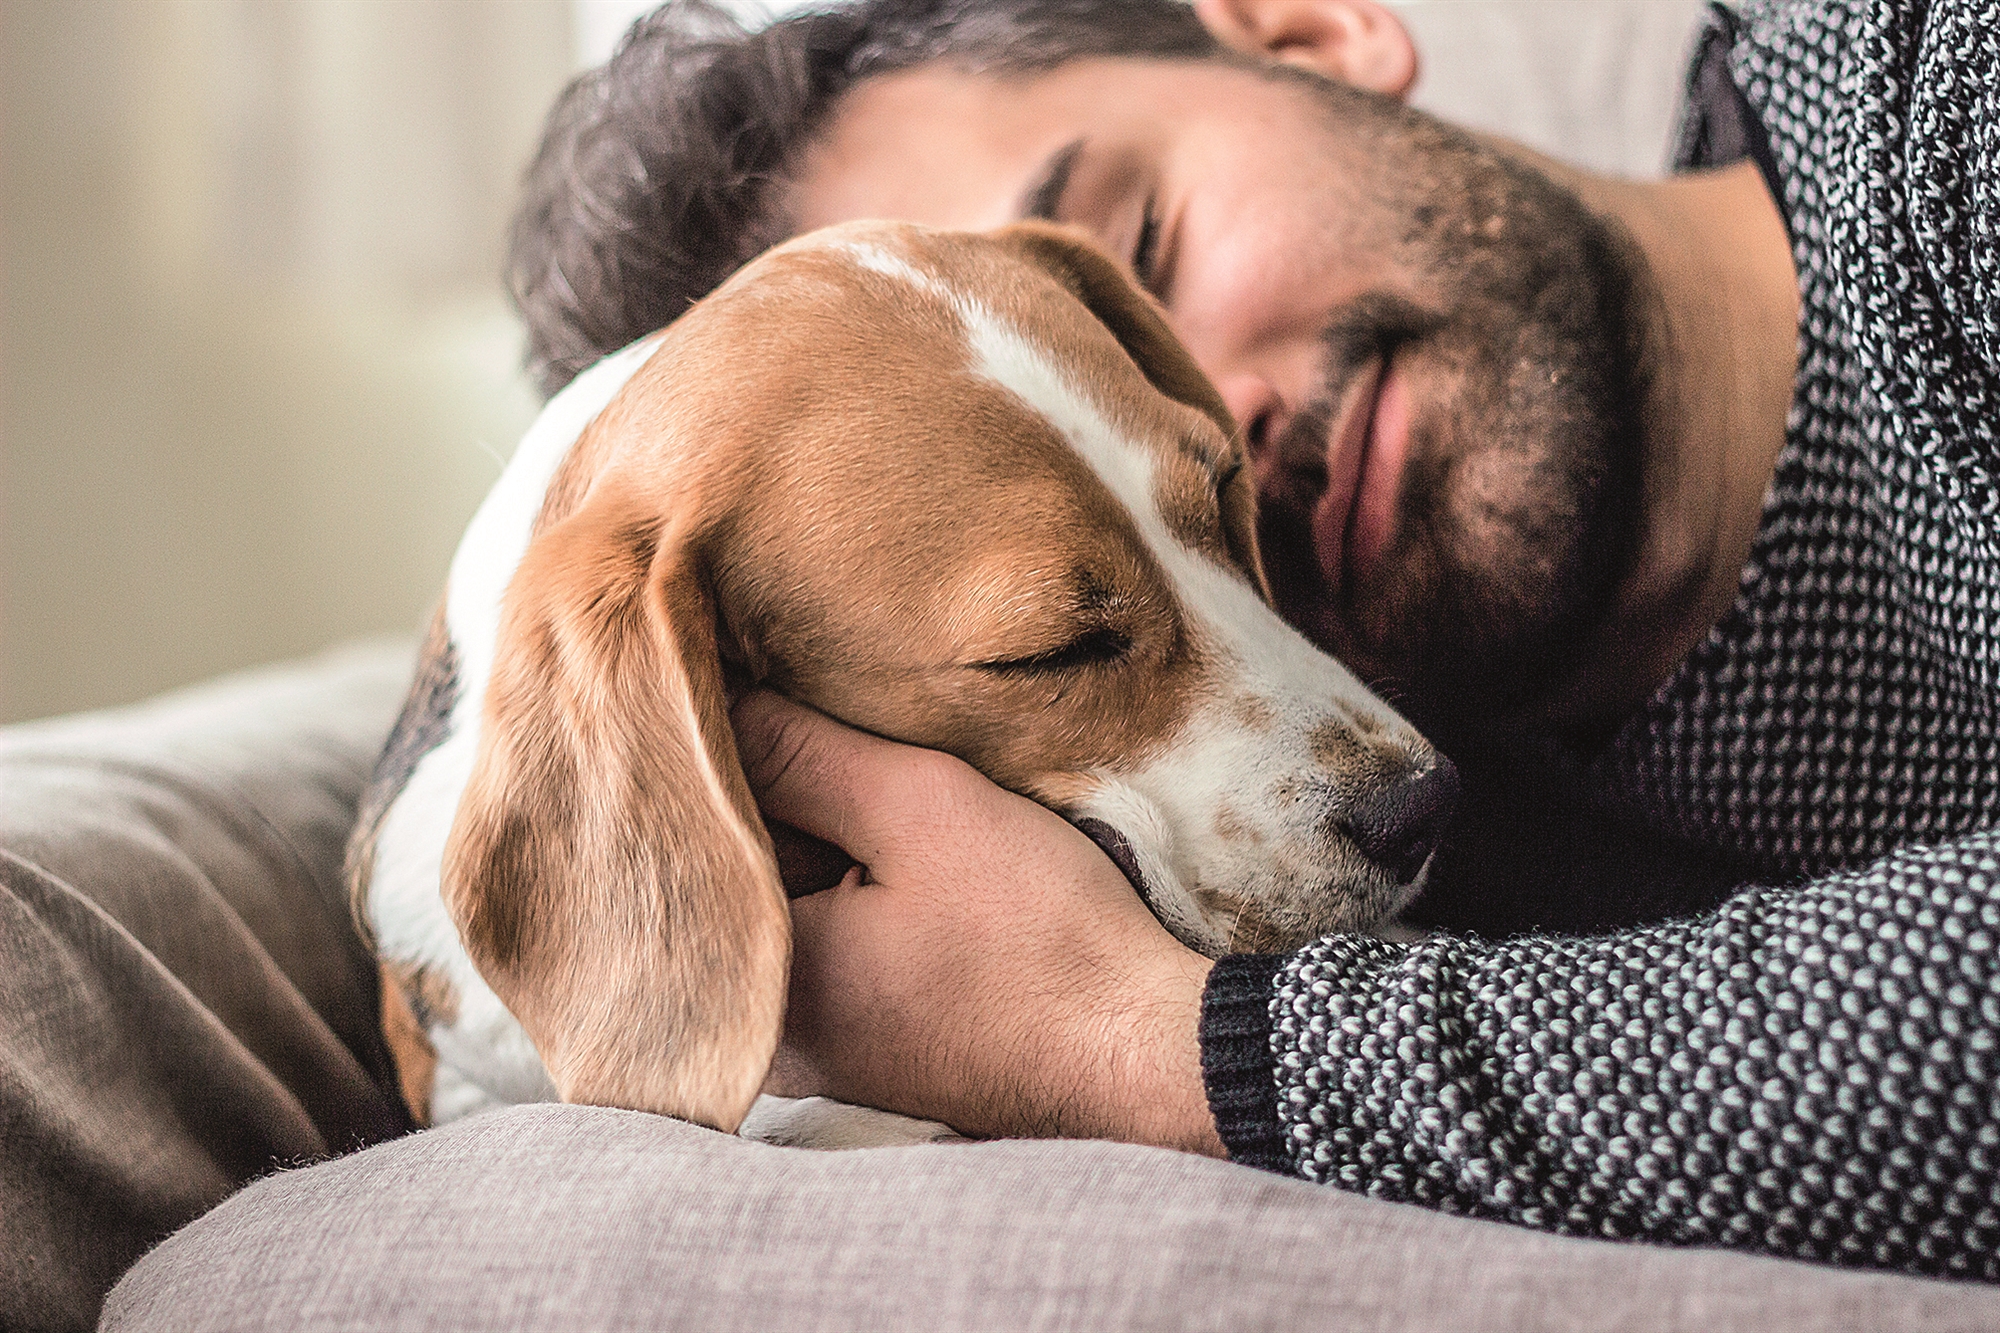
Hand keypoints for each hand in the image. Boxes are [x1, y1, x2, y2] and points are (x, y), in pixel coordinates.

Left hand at [731, 690, 1223, 1155]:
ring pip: (781, 906)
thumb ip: (800, 752)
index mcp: (754, 982)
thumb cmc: (1040, 941)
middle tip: (801, 717)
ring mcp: (814, 1051)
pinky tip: (891, 848)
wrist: (1144, 1053)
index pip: (691, 837)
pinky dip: (842, 890)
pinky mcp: (864, 1048)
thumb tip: (701, 696)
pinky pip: (822, 943)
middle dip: (762, 798)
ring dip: (809, 841)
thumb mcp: (919, 809)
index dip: (713, 752)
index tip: (737, 683)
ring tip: (854, 772)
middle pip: (729, 876)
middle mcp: (762, 1034)